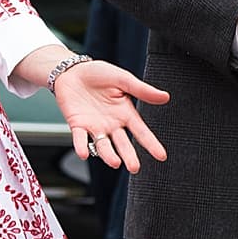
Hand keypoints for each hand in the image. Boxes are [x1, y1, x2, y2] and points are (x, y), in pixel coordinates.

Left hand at [55, 58, 169, 172]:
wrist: (72, 70)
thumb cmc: (99, 73)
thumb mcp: (123, 79)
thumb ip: (142, 90)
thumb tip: (165, 97)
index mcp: (125, 113)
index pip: (140, 131)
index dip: (151, 143)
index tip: (161, 156)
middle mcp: (111, 124)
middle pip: (122, 143)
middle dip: (129, 156)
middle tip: (135, 167)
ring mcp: (94, 126)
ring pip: (103, 145)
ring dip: (108, 155)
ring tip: (115, 162)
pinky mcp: (77, 125)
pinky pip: (79, 138)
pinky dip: (82, 146)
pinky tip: (84, 153)